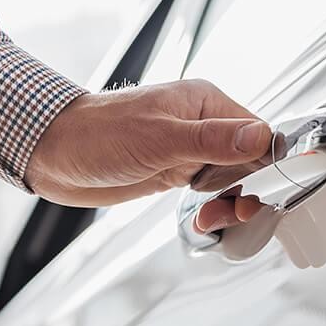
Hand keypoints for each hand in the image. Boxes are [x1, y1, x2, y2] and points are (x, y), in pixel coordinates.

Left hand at [24, 79, 272, 207]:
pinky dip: (213, 211)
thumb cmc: (100, 136)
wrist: (56, 155)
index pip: (259, 134)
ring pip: (233, 182)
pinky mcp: (177, 174)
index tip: (263, 194)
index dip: (268, 166)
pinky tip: (202, 220)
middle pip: (251, 163)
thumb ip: (213, 140)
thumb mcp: (161, 139)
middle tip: (236, 213)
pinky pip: (211, 194)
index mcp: (206, 105)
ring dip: (230, 206)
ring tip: (210, 219)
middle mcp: (203, 127)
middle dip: (249, 193)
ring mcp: (191, 152)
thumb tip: (260, 137)